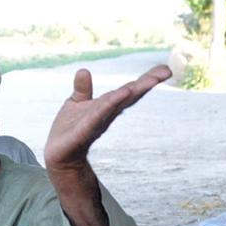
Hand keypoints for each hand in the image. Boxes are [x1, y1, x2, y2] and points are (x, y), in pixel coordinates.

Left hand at [44, 65, 171, 175]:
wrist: (58, 156)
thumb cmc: (69, 131)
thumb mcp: (75, 104)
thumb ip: (82, 89)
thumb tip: (83, 70)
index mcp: (107, 106)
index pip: (129, 90)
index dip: (146, 79)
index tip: (166, 70)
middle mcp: (106, 114)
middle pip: (128, 96)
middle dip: (146, 84)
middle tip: (166, 72)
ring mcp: (96, 124)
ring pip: (115, 106)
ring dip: (128, 94)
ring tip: (145, 82)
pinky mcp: (82, 133)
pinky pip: (95, 118)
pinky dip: (106, 107)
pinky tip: (118, 97)